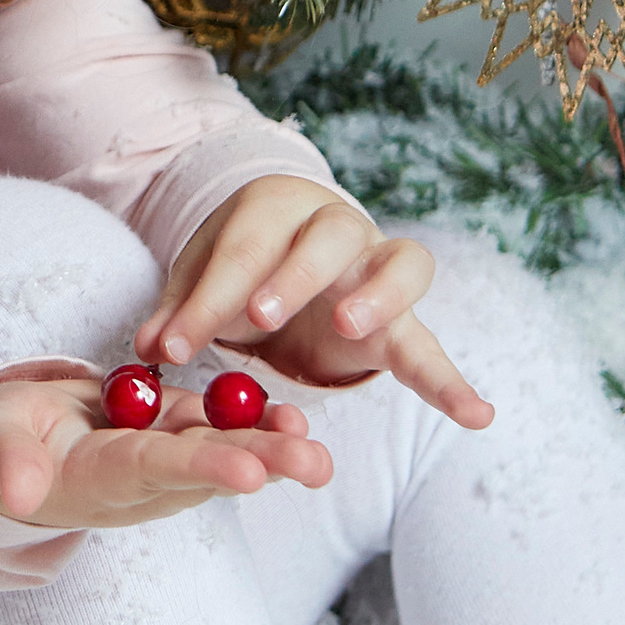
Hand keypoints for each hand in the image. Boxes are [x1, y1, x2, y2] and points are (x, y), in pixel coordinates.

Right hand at [0, 376, 331, 526]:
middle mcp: (140, 476)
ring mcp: (156, 454)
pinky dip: (253, 421)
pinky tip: (293, 415)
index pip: (157, 471)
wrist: (5, 446)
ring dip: (270, 445)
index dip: (204, 470)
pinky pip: (213, 427)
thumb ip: (9, 464)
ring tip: (314, 442)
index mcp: (100, 478)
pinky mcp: (163, 430)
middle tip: (315, 464)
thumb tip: (18, 493)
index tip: (251, 473)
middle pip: (207, 467)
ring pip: (220, 449)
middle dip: (262, 462)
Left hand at [136, 176, 493, 429]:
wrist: (291, 256)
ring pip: (400, 263)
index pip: (243, 248)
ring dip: (378, 294)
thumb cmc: (242, 265)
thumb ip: (178, 312)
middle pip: (326, 238)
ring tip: (351, 327)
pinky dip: (453, 382)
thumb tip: (147, 347)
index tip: (170, 346)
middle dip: (292, 275)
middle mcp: (337, 225)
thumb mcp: (200, 281)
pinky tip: (477, 417)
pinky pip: (432, 345)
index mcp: (277, 207)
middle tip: (259, 315)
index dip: (206, 298)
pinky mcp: (403, 320)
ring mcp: (379, 266)